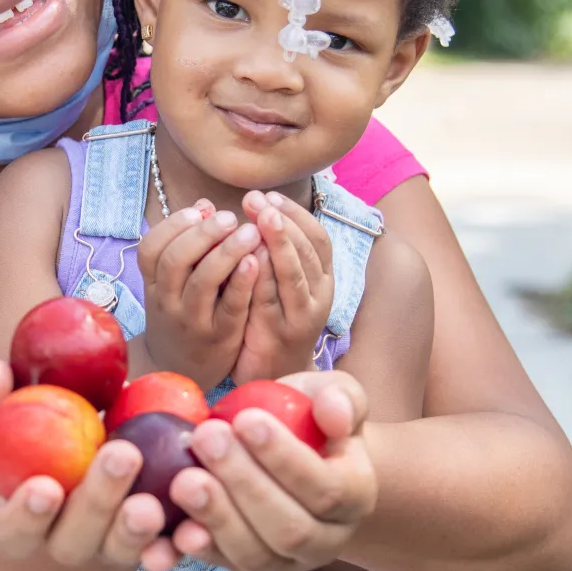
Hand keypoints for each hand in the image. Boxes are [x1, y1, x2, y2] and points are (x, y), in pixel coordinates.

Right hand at [0, 360, 180, 570]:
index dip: (25, 516)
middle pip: (75, 539)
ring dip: (135, 531)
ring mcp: (109, 551)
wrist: (97, 455)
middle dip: (97, 503)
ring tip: (151, 504)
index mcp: (23, 522)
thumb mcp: (26, 414)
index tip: (44, 486)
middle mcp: (66, 544)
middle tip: (122, 457)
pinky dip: (182, 543)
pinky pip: (168, 551)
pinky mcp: (152, 547)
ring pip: (121, 550)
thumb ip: (3, 396)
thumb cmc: (52, 434)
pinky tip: (198, 526)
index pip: (14, 531)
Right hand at [136, 201, 262, 389]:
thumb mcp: (174, 282)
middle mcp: (167, 301)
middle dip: (203, 233)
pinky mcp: (220, 337)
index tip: (200, 210)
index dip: (172, 225)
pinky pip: (230, 306)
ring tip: (251, 232)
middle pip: (175, 260)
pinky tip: (256, 261)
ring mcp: (192, 321)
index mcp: (153, 283)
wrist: (179, 370)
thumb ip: (188, 245)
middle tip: (230, 217)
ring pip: (202, 282)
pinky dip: (242, 282)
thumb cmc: (182, 312)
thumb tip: (205, 205)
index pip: (150, 248)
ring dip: (226, 252)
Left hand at [165, 370, 375, 570]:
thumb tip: (334, 414)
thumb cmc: (313, 422)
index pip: (326, 488)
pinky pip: (222, 566)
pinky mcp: (247, 569)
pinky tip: (174, 531)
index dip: (284, 458)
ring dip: (217, 518)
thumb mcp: (335, 397)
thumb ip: (341, 398)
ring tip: (184, 480)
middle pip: (289, 528)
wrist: (296, 458)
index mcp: (356, 496)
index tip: (245, 419)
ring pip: (255, 554)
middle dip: (244, 484)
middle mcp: (327, 539)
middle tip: (206, 438)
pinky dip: (197, 551)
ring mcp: (286, 562)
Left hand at [232, 190, 332, 382]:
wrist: (274, 374)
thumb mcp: (281, 284)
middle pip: (308, 251)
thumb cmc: (273, 320)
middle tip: (259, 201)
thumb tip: (260, 209)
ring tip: (260, 221)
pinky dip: (263, 278)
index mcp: (322, 278)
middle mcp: (319, 295)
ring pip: (295, 274)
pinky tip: (249, 259)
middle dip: (283, 222)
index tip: (271, 196)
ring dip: (279, 245)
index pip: (317, 238)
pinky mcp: (280, 334)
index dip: (295, 214)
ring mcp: (302, 316)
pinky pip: (272, 301)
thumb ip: (277, 253)